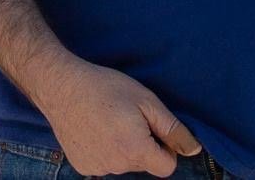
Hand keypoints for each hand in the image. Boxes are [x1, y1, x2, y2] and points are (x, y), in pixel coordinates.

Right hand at [33, 59, 201, 177]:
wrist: (60, 86)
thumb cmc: (104, 88)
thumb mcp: (145, 100)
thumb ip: (172, 128)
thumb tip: (193, 149)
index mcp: (136, 150)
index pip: (167, 167)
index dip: (166, 148)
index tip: (154, 129)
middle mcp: (117, 166)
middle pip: (144, 163)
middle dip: (143, 144)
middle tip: (127, 117)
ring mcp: (98, 168)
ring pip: (124, 163)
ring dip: (123, 148)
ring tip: (108, 120)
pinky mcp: (83, 166)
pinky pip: (104, 163)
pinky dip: (104, 150)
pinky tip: (94, 129)